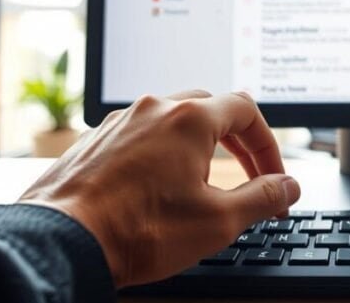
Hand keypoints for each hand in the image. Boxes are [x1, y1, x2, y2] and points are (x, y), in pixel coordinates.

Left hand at [19, 90, 298, 286]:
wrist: (60, 242)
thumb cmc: (137, 231)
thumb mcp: (217, 222)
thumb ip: (262, 199)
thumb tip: (289, 187)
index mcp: (189, 119)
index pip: (246, 110)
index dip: (268, 145)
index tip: (273, 178)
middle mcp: (153, 109)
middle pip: (210, 107)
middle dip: (236, 141)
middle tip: (248, 177)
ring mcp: (118, 122)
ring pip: (170, 118)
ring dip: (197, 145)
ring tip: (202, 182)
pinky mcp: (92, 141)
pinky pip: (137, 135)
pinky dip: (158, 153)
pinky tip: (155, 187)